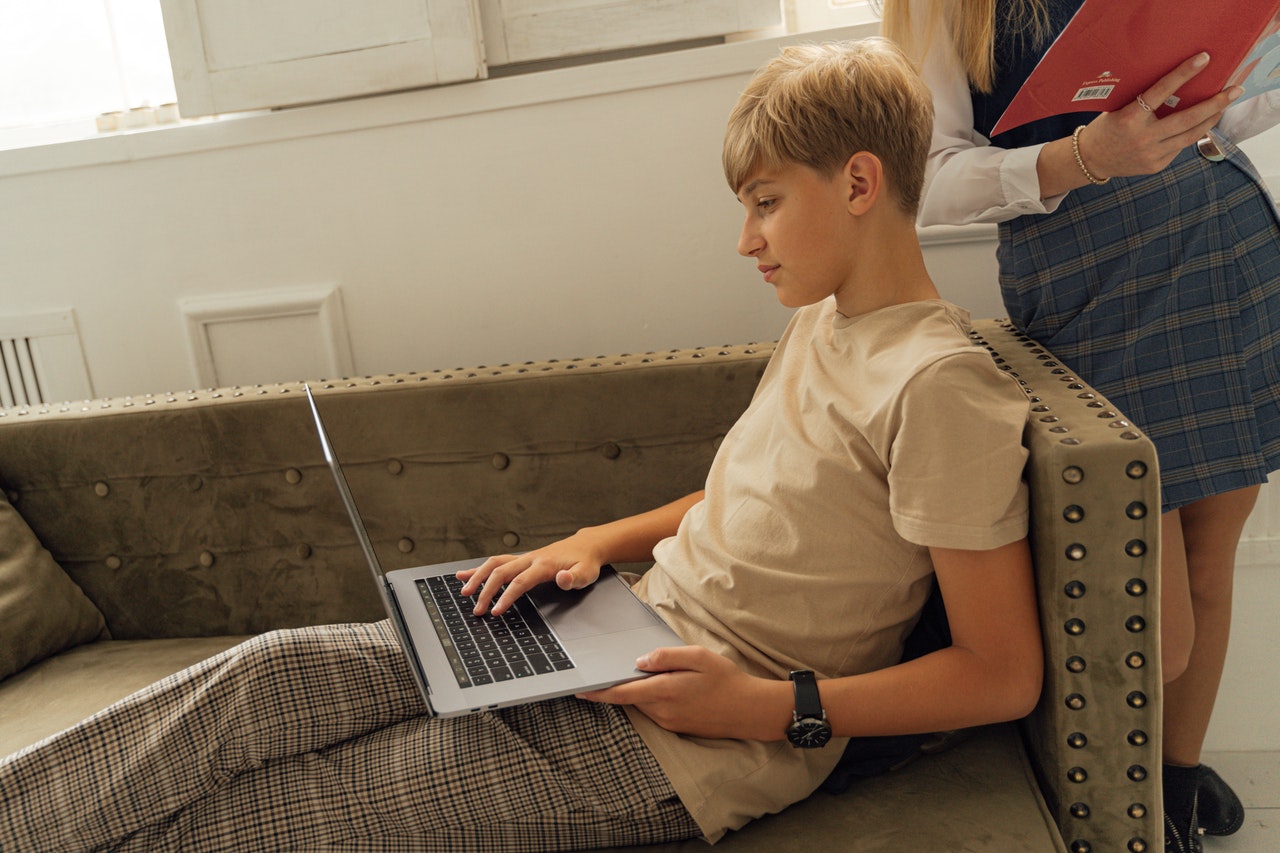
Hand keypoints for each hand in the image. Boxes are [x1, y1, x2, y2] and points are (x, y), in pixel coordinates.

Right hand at [457, 531, 609, 615]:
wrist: (585, 546)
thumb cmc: (585, 562)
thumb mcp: (587, 573)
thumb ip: (574, 578)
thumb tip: (563, 578)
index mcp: (544, 564)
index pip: (520, 582)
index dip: (506, 597)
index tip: (496, 611)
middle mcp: (530, 559)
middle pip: (501, 572)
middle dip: (486, 591)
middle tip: (477, 610)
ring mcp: (524, 558)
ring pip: (495, 564)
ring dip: (478, 577)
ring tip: (465, 592)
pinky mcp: (521, 560)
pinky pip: (497, 562)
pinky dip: (480, 569)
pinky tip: (465, 575)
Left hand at [577, 646, 787, 739]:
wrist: (750, 711)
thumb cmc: (726, 680)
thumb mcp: (698, 657)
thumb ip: (666, 656)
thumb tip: (640, 661)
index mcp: (666, 691)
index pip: (623, 693)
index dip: (600, 692)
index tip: (581, 690)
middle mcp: (663, 711)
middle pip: (631, 698)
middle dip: (621, 686)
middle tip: (619, 668)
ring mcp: (669, 722)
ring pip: (643, 704)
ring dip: (640, 692)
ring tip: (652, 675)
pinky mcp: (676, 727)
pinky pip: (655, 711)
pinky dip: (652, 698)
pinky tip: (669, 687)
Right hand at [1078, 52, 1242, 179]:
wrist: (1090, 160)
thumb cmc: (1106, 128)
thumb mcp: (1119, 110)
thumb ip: (1144, 103)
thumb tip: (1177, 88)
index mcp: (1130, 119)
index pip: (1161, 92)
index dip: (1183, 75)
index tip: (1203, 60)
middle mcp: (1143, 138)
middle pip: (1187, 119)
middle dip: (1215, 104)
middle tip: (1234, 91)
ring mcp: (1151, 154)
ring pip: (1190, 135)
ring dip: (1210, 119)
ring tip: (1223, 107)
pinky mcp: (1156, 166)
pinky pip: (1179, 147)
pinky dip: (1188, 134)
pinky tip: (1195, 125)